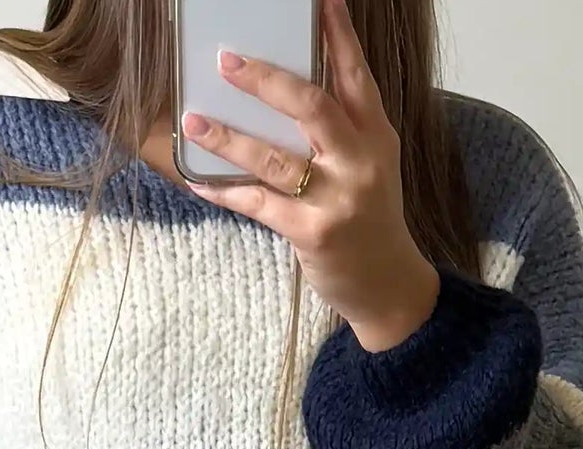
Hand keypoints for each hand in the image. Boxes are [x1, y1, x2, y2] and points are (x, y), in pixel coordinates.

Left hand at [178, 0, 440, 350]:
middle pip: (310, 106)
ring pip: (275, 158)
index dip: (337, 35)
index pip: (354, 75)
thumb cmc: (369, 220)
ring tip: (194, 121)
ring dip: (229, 138)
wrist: (387, 286)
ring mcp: (336, 199)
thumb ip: (342, 129)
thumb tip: (287, 91)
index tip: (321, 0)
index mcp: (375, 136)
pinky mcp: (312, 233)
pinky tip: (198, 180)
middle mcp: (359, 162)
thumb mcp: (369, 165)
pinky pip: (259, 204)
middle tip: (228, 61)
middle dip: (265, 80)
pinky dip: (225, 191)